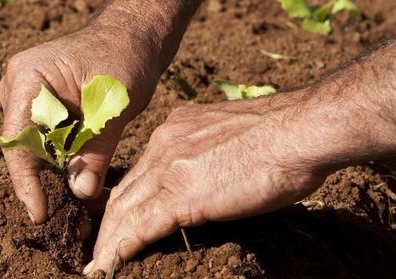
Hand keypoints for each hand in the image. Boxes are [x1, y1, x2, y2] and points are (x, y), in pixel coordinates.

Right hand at [0, 16, 164, 223]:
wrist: (135, 33)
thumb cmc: (125, 55)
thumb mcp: (114, 104)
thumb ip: (96, 148)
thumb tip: (80, 193)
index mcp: (27, 77)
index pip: (17, 138)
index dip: (25, 180)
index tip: (39, 213)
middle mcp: (18, 88)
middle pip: (24, 148)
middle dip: (46, 183)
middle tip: (71, 220)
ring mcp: (28, 98)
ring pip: (37, 150)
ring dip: (59, 176)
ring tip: (83, 207)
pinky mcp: (43, 108)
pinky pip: (49, 143)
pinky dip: (67, 163)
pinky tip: (86, 183)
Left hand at [85, 91, 330, 274]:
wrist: (297, 131)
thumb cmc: (280, 135)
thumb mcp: (229, 135)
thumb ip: (207, 151)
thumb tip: (209, 172)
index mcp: (175, 130)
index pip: (140, 171)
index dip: (126, 197)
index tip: (118, 217)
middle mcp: (163, 145)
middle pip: (124, 190)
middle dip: (108, 222)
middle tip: (97, 246)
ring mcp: (169, 169)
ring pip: (125, 210)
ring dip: (108, 241)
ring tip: (98, 264)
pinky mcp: (182, 196)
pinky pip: (141, 228)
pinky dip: (121, 250)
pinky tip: (108, 267)